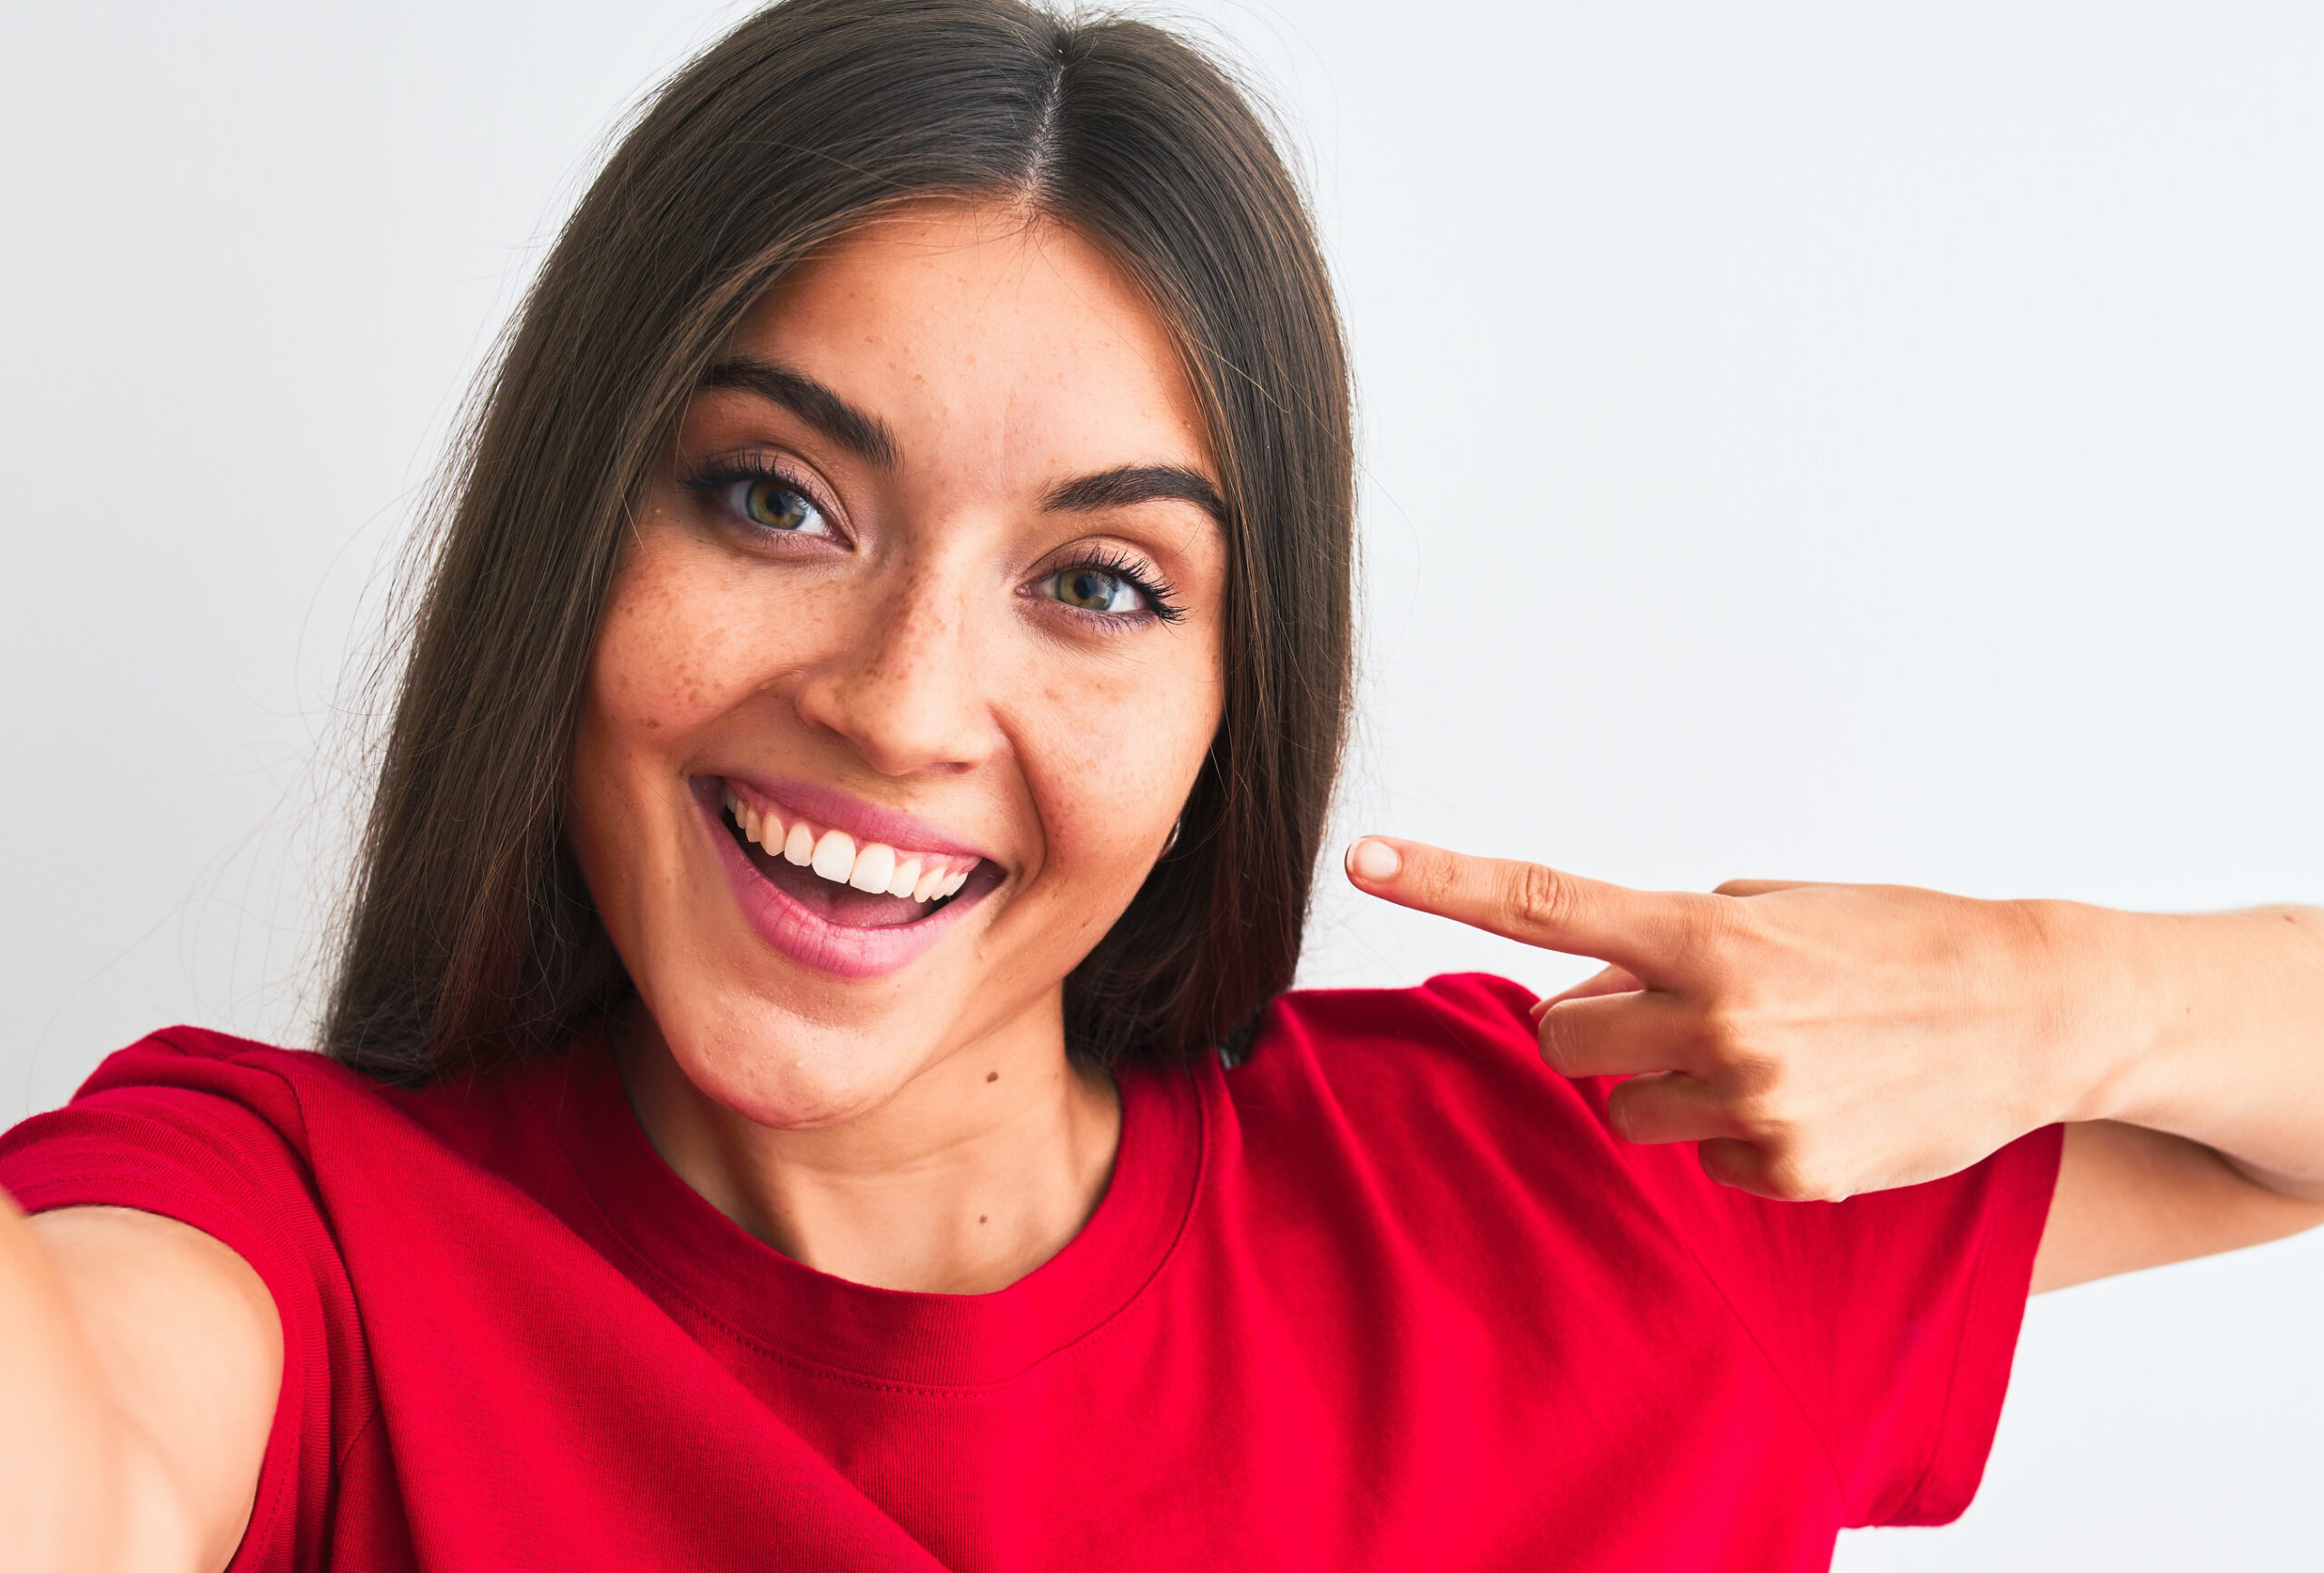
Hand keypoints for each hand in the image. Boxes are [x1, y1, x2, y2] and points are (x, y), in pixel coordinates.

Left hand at [1344, 837, 2134, 1200]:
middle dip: (1594, 1028)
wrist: (2037, 1011)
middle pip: (1559, 1040)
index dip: (1442, 879)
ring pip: (1626, 1110)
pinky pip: (1705, 1163)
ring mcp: (1752, 1104)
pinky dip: (1737, 1138)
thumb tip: (1580, 998)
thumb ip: (1663, 948)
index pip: (1543, 902)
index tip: (1363, 857)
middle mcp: (1716, 1019)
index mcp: (1706, 935)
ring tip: (1767, 1055)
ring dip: (1667, 1085)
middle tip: (1669, 1012)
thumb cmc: (1900, 943)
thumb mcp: (1775, 913)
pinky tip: (1812, 1102)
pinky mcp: (1790, 1173)